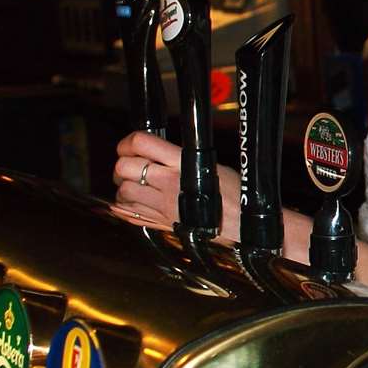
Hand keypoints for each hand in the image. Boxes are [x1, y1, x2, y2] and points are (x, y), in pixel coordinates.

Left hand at [112, 131, 238, 232]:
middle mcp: (170, 183)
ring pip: (124, 192)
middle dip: (122, 166)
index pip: (142, 143)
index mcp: (183, 163)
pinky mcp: (164, 223)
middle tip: (129, 167)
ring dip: (124, 188)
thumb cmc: (235, 193)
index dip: (128, 142)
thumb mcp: (211, 164)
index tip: (129, 146)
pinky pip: (131, 215)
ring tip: (133, 187)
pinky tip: (133, 204)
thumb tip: (157, 151)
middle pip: (125, 168)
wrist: (245, 224)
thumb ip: (181, 157)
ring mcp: (164, 205)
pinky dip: (126, 208)